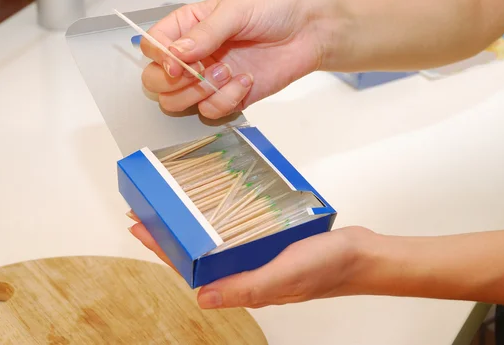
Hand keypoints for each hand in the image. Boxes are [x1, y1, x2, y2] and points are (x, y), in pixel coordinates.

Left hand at [127, 210, 372, 308]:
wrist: (363, 255)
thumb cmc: (328, 268)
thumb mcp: (285, 276)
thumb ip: (247, 287)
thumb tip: (204, 298)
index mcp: (245, 284)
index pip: (192, 268)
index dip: (163, 250)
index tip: (140, 227)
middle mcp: (247, 271)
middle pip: (198, 253)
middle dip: (171, 234)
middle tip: (147, 211)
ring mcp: (259, 256)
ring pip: (217, 240)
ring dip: (193, 225)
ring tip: (174, 206)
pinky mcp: (271, 242)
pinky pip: (240, 230)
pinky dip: (223, 218)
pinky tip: (217, 206)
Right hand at [140, 0, 328, 118]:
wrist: (307, 32)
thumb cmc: (274, 11)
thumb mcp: (236, 11)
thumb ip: (205, 33)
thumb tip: (175, 54)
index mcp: (187, 27)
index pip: (152, 46)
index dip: (159, 58)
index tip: (177, 62)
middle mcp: (192, 56)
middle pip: (155, 81)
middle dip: (175, 82)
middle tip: (199, 72)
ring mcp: (207, 79)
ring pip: (177, 102)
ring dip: (201, 91)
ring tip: (228, 71)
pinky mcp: (227, 98)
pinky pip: (209, 111)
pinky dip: (226, 100)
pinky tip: (246, 81)